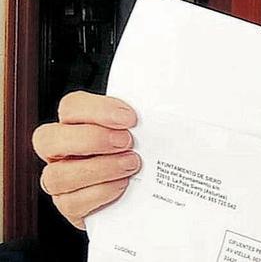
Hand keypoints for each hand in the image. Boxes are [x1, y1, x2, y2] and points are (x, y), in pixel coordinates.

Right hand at [32, 91, 139, 228]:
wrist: (143, 194)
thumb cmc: (140, 155)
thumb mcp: (142, 133)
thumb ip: (140, 122)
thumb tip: (159, 116)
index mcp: (75, 125)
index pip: (71, 107)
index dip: (98, 110)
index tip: (130, 118)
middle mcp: (60, 152)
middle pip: (48, 138)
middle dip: (91, 139)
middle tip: (127, 142)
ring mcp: (60, 181)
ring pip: (57, 175)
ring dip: (99, 168)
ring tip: (130, 165)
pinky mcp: (69, 206)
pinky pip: (72, 202)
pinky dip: (101, 192)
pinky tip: (122, 186)